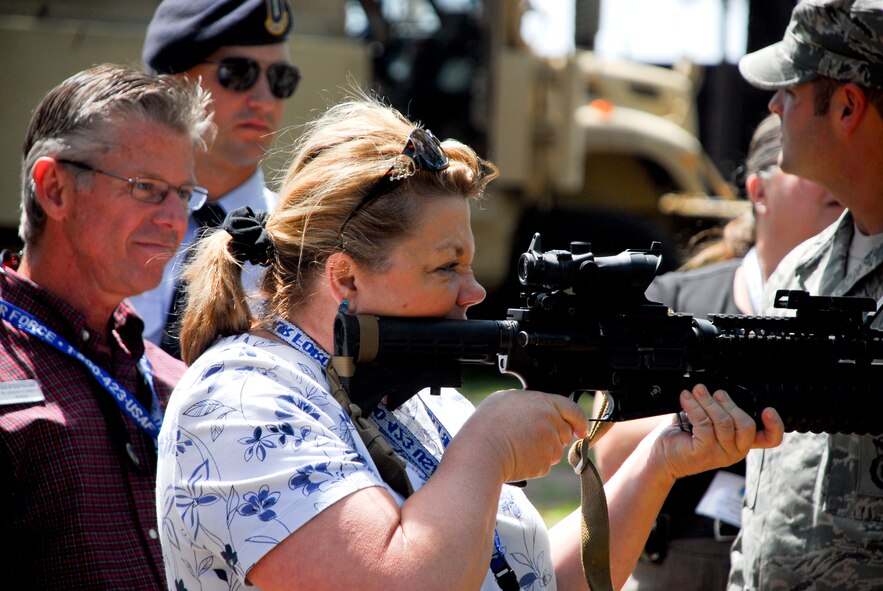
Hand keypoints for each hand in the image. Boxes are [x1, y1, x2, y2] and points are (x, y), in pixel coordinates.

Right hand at [461, 390, 588, 482]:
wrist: (481, 451)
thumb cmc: (487, 424)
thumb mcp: (506, 399)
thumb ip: (528, 403)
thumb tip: (536, 409)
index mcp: (543, 402)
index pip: (572, 409)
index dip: (579, 421)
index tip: (581, 430)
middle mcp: (550, 422)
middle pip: (564, 432)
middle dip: (554, 436)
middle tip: (531, 437)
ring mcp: (549, 444)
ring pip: (555, 450)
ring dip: (542, 450)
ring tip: (518, 446)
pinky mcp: (544, 463)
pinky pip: (544, 464)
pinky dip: (533, 463)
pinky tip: (517, 457)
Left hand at [649, 384, 782, 480]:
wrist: (662, 453)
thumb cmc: (685, 434)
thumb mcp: (708, 419)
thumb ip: (722, 409)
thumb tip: (722, 388)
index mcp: (741, 441)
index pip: (770, 439)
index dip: (775, 425)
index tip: (768, 410)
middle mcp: (735, 451)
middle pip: (745, 424)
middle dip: (729, 403)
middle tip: (713, 393)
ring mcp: (720, 455)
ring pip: (724, 422)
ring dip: (708, 401)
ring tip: (697, 391)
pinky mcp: (704, 453)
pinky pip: (704, 424)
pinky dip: (694, 406)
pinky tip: (686, 398)